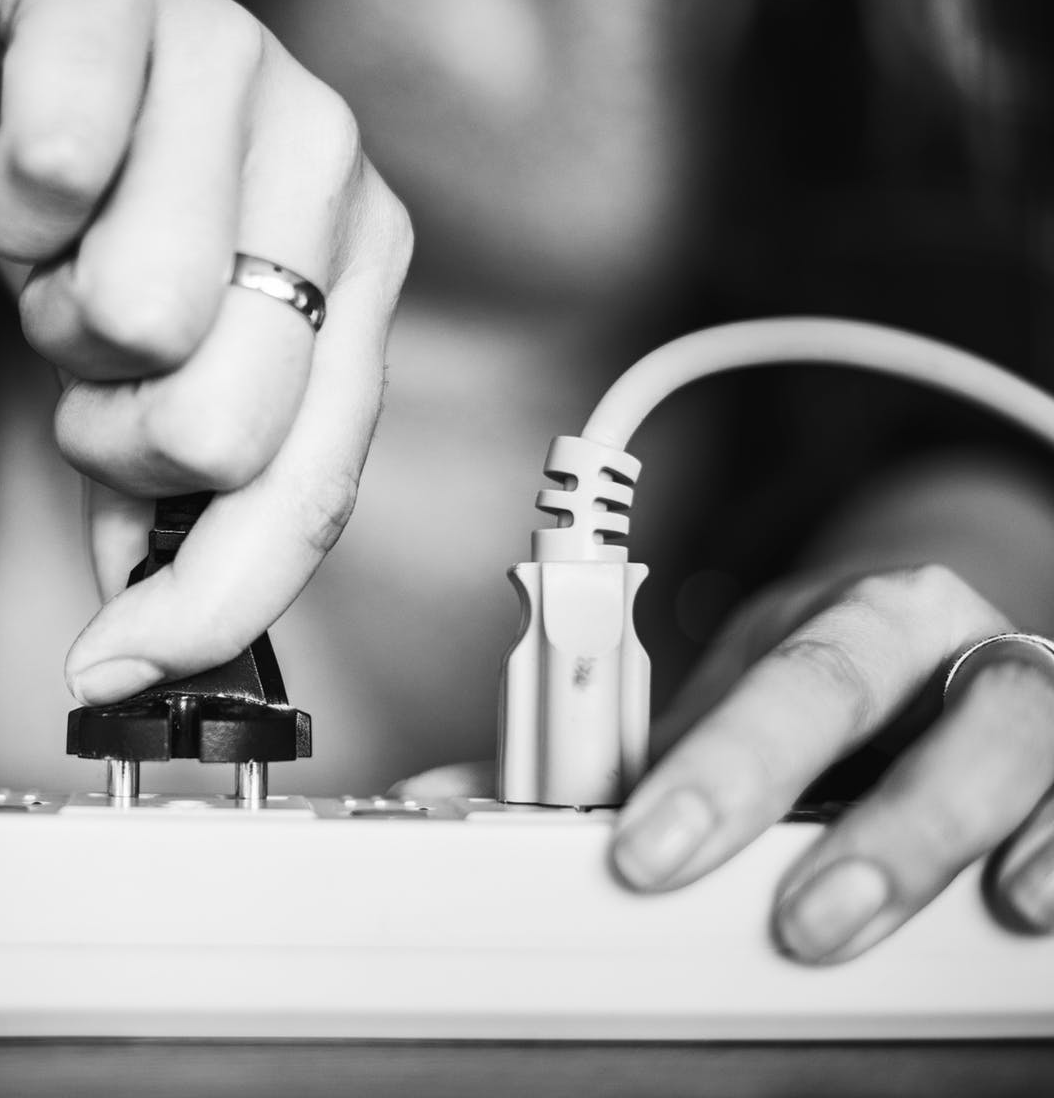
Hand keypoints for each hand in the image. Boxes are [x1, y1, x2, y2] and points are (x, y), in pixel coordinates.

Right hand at [0, 0, 413, 699]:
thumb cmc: (90, 174)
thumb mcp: (134, 353)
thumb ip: (156, 485)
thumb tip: (139, 623)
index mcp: (353, 273)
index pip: (310, 488)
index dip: (208, 601)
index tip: (117, 662)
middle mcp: (327, 170)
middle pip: (218, 427)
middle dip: (106, 424)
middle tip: (82, 348)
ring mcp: (242, 69)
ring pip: (136, 313)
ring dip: (46, 304)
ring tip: (55, 240)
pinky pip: (60, 166)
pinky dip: (4, 198)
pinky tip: (19, 155)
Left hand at [615, 564, 1053, 961]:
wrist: (940, 633)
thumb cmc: (837, 669)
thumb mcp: (751, 682)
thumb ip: (672, 748)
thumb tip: (538, 812)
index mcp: (873, 614)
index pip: (801, 681)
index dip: (728, 769)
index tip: (650, 851)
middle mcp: (974, 648)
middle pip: (957, 720)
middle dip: (884, 833)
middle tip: (799, 926)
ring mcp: (1045, 703)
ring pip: (1036, 754)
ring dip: (973, 853)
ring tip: (935, 921)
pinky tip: (1026, 910)